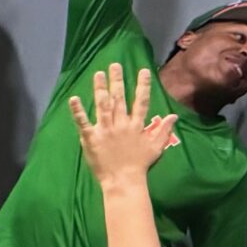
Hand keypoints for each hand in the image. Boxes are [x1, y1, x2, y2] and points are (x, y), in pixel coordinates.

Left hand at [70, 60, 176, 185]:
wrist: (124, 181)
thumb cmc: (140, 165)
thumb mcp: (157, 147)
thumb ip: (164, 130)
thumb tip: (174, 116)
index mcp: (136, 125)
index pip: (140, 101)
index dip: (142, 85)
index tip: (143, 70)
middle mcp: (121, 124)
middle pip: (119, 98)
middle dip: (117, 80)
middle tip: (114, 65)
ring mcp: (105, 130)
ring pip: (102, 105)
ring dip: (100, 88)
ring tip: (98, 74)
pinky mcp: (91, 138)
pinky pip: (83, 122)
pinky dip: (78, 111)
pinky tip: (73, 99)